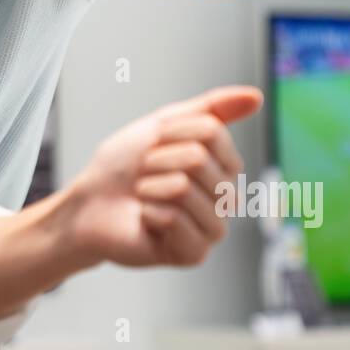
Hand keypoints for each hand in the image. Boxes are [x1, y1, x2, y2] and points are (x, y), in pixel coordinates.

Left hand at [63, 85, 261, 267]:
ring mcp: (213, 227)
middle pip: (198, 159)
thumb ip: (213, 108)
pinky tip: (145, 221)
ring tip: (145, 197)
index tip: (155, 143)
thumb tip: (258, 96)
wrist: (91, 202)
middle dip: (157, 160)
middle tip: (146, 174)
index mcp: (224, 166)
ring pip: (183, 188)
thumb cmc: (126, 165)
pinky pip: (172, 218)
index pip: (212, 132)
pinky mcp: (194, 253)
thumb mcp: (166, 123)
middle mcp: (226, 198)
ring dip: (149, 186)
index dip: (173, 131)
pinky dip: (147, 213)